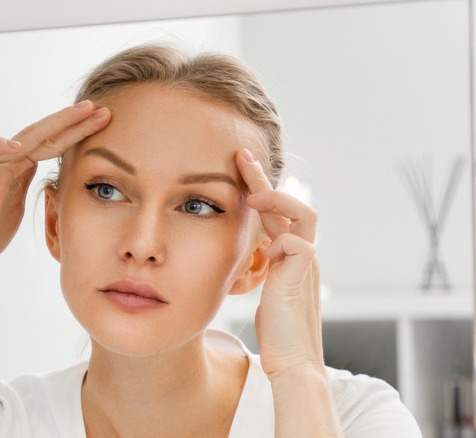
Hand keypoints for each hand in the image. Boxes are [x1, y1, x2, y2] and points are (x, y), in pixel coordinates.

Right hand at [0, 101, 110, 270]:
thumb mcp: (24, 203)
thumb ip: (39, 187)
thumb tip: (66, 182)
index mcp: (22, 165)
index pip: (55, 143)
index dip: (78, 131)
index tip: (105, 119)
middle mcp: (9, 160)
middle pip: (45, 134)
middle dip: (73, 120)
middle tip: (99, 107)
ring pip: (23, 138)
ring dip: (52, 123)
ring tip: (77, 113)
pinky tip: (15, 145)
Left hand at [235, 148, 323, 380]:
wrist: (293, 362)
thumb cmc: (275, 333)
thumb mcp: (260, 291)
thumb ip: (256, 268)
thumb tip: (244, 253)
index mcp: (291, 257)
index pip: (277, 215)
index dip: (259, 194)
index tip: (236, 175)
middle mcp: (302, 254)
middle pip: (290, 205)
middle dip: (264, 179)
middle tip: (240, 158)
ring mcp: (307, 262)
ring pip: (302, 213)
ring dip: (276, 197)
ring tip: (251, 192)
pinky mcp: (304, 271)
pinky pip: (296, 239)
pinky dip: (277, 234)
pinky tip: (258, 239)